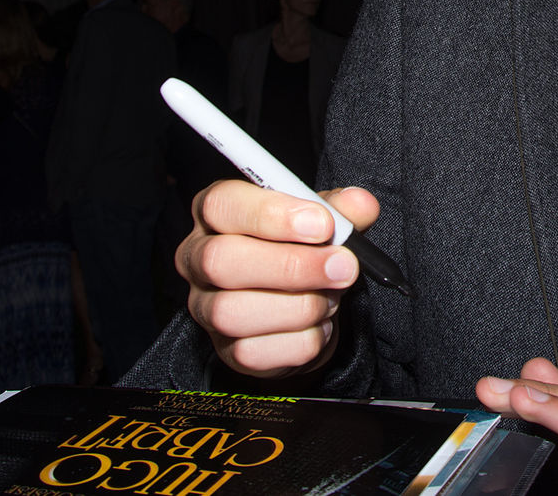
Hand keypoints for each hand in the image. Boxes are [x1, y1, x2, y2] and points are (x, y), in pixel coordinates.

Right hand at [178, 179, 378, 378]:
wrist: (309, 299)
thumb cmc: (306, 245)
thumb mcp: (324, 217)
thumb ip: (342, 208)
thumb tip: (359, 204)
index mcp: (217, 212)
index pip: (222, 203)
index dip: (271, 213)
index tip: (323, 224)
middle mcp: (199, 258)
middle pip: (220, 261)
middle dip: (291, 265)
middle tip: (342, 266)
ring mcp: (206, 309)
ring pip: (233, 312)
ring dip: (300, 305)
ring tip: (333, 294)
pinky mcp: (227, 351)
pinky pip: (255, 354)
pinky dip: (301, 340)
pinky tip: (320, 323)